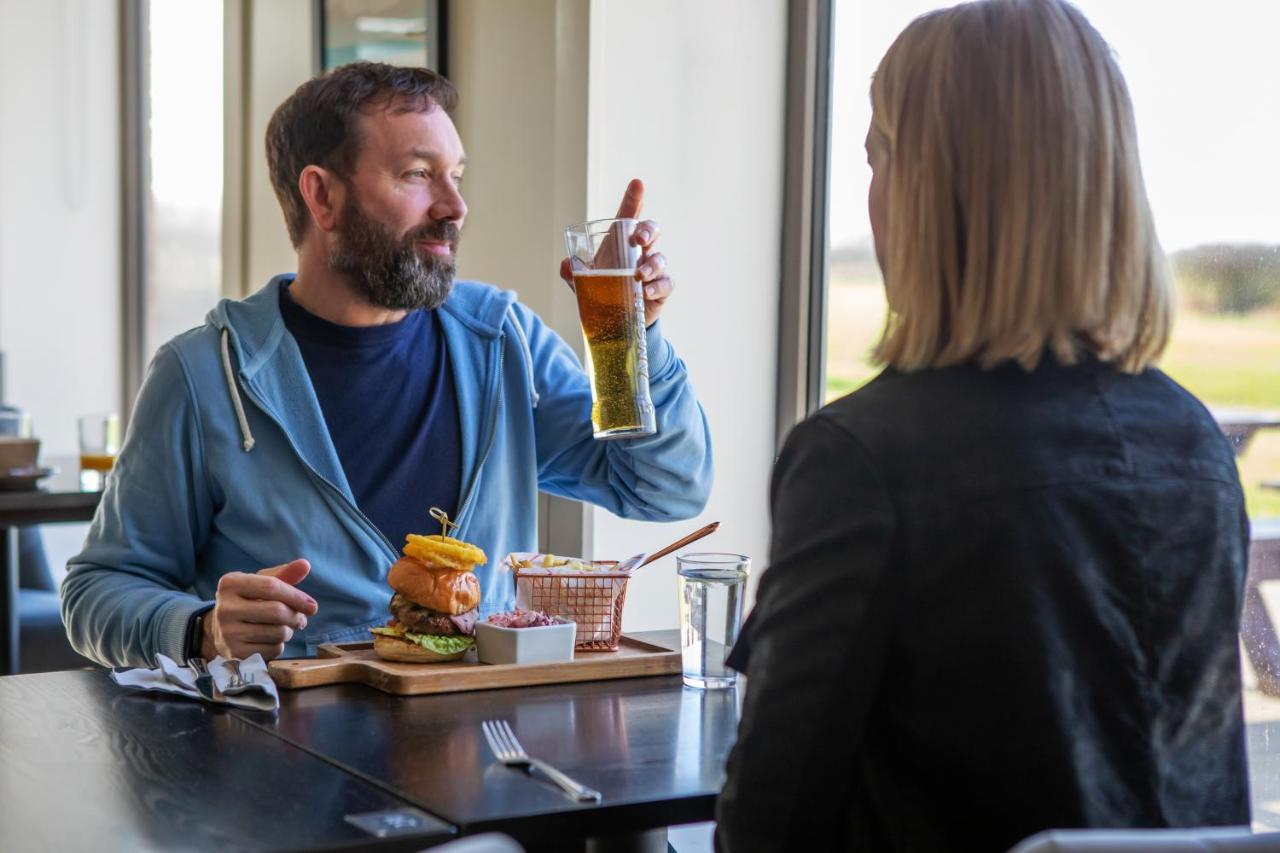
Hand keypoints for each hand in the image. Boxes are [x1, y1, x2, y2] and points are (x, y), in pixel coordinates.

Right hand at [202, 559, 317, 660]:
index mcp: (230, 584)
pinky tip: (271, 640)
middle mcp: (225, 608)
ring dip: (289, 631)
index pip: (271, 587)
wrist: (221, 630)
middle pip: (277, 612)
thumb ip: (284, 574)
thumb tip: (305, 565)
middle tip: (301, 619)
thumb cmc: (248, 601)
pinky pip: (273, 650)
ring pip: (278, 632)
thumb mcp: (261, 583)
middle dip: (296, 616)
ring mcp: (228, 633)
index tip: (313, 606)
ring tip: (283, 628)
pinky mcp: (235, 654)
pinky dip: (280, 645)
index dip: (297, 597)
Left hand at [560, 178, 672, 326]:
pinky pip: (666, 283)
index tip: (637, 183)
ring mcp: (652, 270)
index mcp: (620, 243)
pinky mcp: (661, 289)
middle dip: (648, 230)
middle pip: (651, 231)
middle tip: (639, 240)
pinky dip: (657, 286)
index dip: (634, 199)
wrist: (616, 320)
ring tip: (639, 276)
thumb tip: (567, 266)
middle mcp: (639, 252)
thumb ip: (572, 273)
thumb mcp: (583, 283)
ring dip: (652, 264)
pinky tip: (645, 292)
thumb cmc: (602, 292)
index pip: (629, 216)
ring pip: (660, 258)